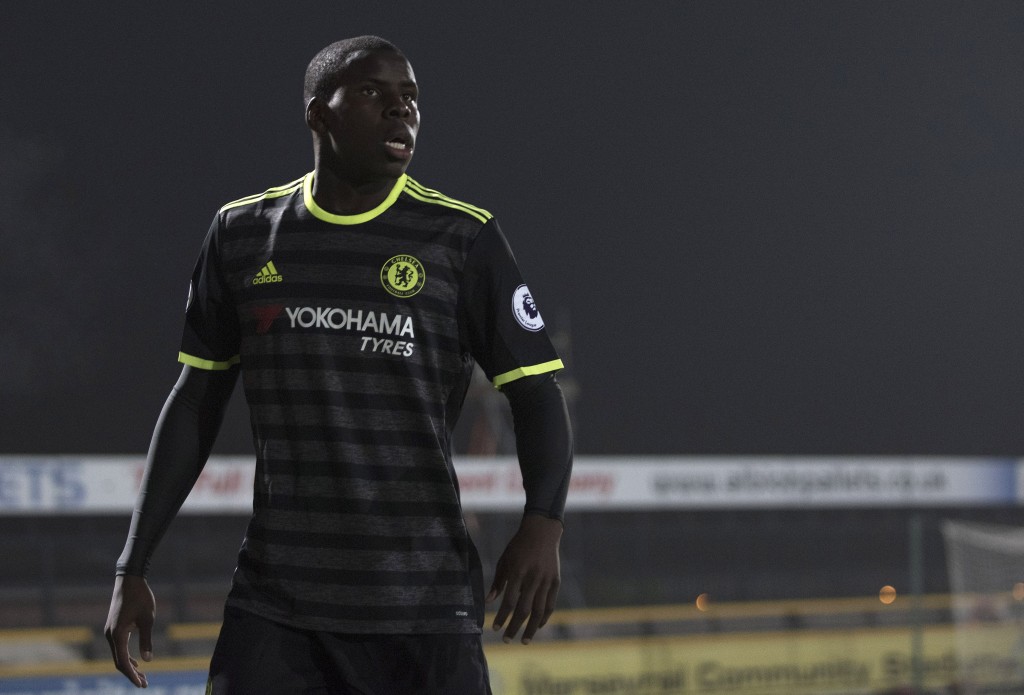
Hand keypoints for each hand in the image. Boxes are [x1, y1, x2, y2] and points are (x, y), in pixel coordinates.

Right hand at [104, 574, 155, 687]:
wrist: (129, 580)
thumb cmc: (141, 598)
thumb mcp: (148, 619)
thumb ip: (146, 640)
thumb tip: (147, 660)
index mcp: (117, 635)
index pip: (123, 662)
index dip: (132, 675)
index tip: (141, 685)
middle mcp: (110, 635)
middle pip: (119, 661)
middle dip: (131, 674)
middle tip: (144, 684)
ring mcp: (110, 631)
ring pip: (118, 655)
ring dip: (129, 666)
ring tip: (143, 676)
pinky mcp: (114, 627)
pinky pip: (119, 647)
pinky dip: (127, 656)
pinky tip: (137, 662)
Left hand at [486, 514, 562, 643]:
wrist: (542, 531)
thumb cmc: (518, 546)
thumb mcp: (504, 560)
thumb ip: (498, 582)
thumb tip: (489, 602)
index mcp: (517, 572)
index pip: (509, 601)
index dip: (501, 617)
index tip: (495, 629)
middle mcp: (533, 578)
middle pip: (524, 610)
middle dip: (514, 627)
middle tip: (507, 640)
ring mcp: (546, 580)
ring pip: (539, 611)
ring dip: (531, 628)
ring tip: (524, 640)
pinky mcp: (556, 581)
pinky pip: (550, 604)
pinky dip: (544, 617)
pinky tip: (538, 626)